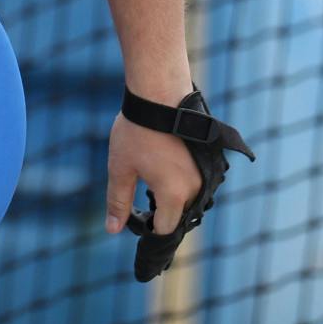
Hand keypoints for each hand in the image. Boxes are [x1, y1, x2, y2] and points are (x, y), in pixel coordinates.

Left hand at [105, 106, 201, 237]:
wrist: (160, 93)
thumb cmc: (137, 131)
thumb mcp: (120, 168)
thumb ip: (117, 201)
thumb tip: (112, 230)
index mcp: (173, 194)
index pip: (164, 228)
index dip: (148, 227)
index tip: (136, 215)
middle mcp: (196, 188)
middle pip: (178, 216)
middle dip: (161, 213)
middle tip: (142, 193)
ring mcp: (205, 174)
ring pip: (189, 200)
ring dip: (172, 197)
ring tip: (153, 176)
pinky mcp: (210, 161)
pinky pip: (197, 184)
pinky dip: (182, 183)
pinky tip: (165, 166)